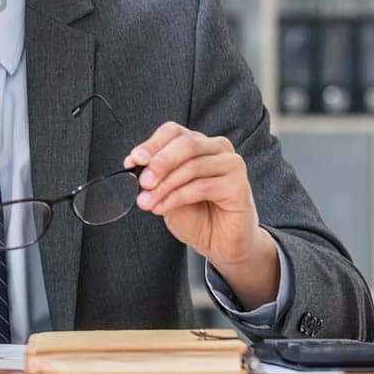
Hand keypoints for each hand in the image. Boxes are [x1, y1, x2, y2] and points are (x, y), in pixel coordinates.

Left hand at [125, 123, 280, 309]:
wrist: (218, 243)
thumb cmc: (194, 214)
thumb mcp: (166, 190)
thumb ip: (154, 175)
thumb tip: (133, 161)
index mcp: (198, 143)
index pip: (173, 131)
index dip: (151, 144)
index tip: (134, 160)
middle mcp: (218, 148)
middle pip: (186, 144)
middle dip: (159, 163)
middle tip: (143, 183)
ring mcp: (232, 165)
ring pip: (192, 167)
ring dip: (164, 186)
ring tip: (147, 202)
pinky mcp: (239, 186)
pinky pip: (202, 187)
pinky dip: (176, 198)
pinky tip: (163, 208)